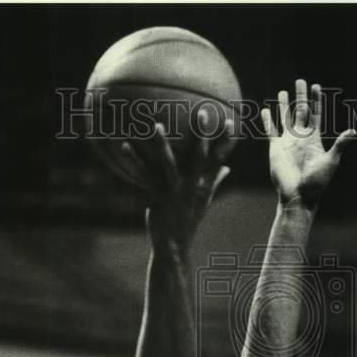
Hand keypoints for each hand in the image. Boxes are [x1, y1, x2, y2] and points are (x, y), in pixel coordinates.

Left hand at [122, 109, 232, 251]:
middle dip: (202, 135)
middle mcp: (192, 187)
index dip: (226, 142)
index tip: (232, 121)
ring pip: (170, 164)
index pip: (219, 161)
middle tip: (203, 112)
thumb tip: (227, 167)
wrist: (173, 244)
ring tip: (157, 126)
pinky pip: (144, 174)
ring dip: (163, 144)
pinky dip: (134, 159)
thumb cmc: (188, 220)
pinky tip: (125, 145)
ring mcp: (174, 192)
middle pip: (199, 158)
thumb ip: (214, 181)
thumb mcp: (204, 201)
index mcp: (204, 186)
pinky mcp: (157, 196)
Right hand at [261, 80, 355, 208]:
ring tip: (282, 91)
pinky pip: (270, 131)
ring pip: (285, 118)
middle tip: (300, 80)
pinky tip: (265, 111)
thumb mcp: (330, 162)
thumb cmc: (317, 182)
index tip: (317, 86)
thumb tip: (353, 131)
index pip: (316, 114)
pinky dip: (268, 121)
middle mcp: (301, 137)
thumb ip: (339, 145)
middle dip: (301, 96)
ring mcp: (288, 142)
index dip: (317, 100)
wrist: (298, 196)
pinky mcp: (275, 149)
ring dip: (284, 105)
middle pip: (301, 111)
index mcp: (314, 138)